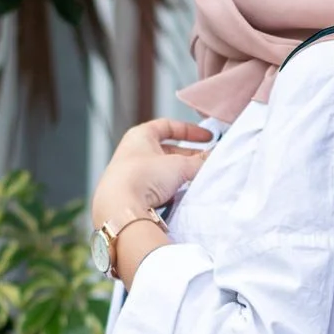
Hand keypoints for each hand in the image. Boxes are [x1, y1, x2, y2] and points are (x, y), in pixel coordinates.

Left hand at [91, 117, 211, 230]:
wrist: (120, 207)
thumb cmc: (143, 176)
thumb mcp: (179, 165)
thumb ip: (200, 161)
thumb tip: (214, 160)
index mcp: (140, 136)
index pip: (168, 126)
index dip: (189, 130)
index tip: (207, 137)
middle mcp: (133, 153)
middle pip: (167, 150)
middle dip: (189, 156)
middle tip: (207, 162)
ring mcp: (131, 174)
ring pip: (163, 171)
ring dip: (181, 174)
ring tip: (197, 180)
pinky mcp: (132, 194)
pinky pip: (156, 188)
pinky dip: (170, 190)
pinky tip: (181, 196)